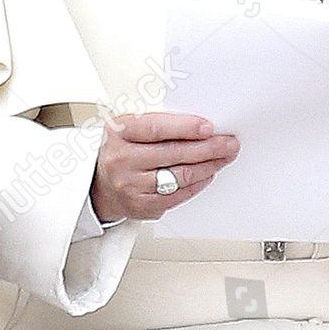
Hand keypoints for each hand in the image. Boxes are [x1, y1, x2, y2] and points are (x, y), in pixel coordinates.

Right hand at [90, 111, 239, 222]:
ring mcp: (131, 186)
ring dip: (209, 166)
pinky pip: (178, 196)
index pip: (156, 128)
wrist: (99, 183)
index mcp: (120, 133)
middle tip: (229, 143)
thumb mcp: (130, 127)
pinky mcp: (141, 206)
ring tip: (224, 157)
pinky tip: (208, 174)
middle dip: (208, 148)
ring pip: (180, 177)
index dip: (185, 127)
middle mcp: (122, 160)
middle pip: (174, 154)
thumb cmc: (122, 149)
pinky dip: (198, 184)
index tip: (209, 127)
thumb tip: (201, 125)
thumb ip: (159, 123)